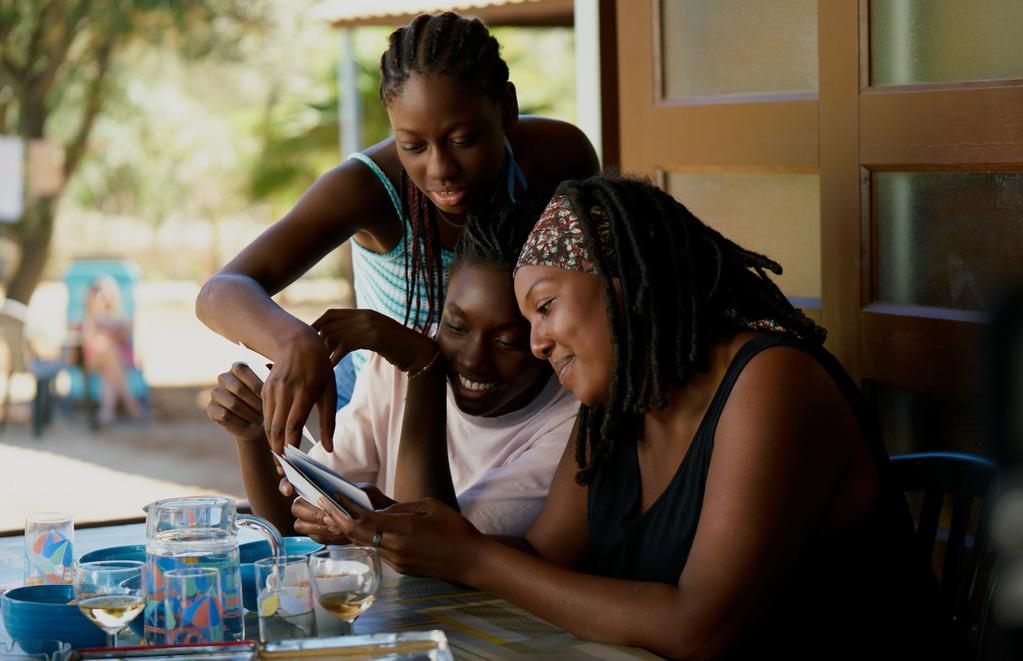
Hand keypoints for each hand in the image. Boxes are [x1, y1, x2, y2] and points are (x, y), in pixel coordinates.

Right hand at [207, 363, 264, 442]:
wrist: (256, 422)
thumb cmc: (266, 401)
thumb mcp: (272, 387)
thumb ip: (272, 375)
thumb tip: (272, 367)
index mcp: (238, 367)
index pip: (242, 370)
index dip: (256, 384)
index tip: (269, 397)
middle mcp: (224, 378)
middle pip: (238, 389)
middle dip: (255, 402)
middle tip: (266, 412)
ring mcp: (215, 393)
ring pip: (233, 404)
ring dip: (250, 414)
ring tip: (261, 420)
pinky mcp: (211, 409)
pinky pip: (225, 416)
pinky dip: (240, 422)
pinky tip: (250, 425)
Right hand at [260, 328, 335, 453]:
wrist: (296, 342)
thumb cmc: (319, 368)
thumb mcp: (330, 391)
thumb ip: (329, 421)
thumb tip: (329, 448)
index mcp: (304, 390)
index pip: (293, 424)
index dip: (291, 447)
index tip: (294, 464)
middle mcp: (284, 391)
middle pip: (277, 428)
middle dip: (279, 452)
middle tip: (284, 471)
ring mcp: (272, 390)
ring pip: (269, 424)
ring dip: (273, 444)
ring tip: (281, 461)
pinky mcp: (264, 390)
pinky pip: (265, 415)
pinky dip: (271, 431)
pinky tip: (277, 442)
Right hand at [286, 483, 394, 545]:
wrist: (379, 522)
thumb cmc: (370, 502)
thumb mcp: (368, 492)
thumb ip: (354, 492)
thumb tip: (337, 496)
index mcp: (317, 486)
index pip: (292, 483)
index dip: (286, 485)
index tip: (290, 490)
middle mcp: (312, 503)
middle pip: (296, 507)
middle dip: (310, 511)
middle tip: (326, 514)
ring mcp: (314, 520)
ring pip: (301, 524)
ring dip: (317, 525)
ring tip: (334, 524)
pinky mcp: (321, 535)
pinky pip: (314, 537)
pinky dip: (324, 535)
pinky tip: (337, 534)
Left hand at [312, 308, 436, 373]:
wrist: (420, 352)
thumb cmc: (399, 347)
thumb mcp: (379, 334)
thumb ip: (362, 331)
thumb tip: (341, 337)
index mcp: (365, 312)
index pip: (332, 313)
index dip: (317, 324)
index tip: (309, 338)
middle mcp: (366, 315)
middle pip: (330, 324)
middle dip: (318, 339)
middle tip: (312, 355)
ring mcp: (371, 325)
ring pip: (336, 335)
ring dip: (325, 350)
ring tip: (321, 363)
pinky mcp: (375, 338)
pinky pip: (346, 345)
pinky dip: (336, 356)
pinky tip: (332, 366)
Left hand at [319, 494, 483, 583]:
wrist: (471, 561)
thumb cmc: (455, 529)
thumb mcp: (430, 507)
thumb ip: (401, 507)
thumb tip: (380, 510)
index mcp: (403, 529)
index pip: (364, 520)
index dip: (344, 509)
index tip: (332, 497)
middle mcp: (395, 548)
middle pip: (358, 535)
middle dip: (340, 520)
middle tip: (327, 506)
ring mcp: (397, 561)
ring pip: (367, 544)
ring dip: (355, 530)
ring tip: (343, 514)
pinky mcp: (402, 568)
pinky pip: (381, 551)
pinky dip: (371, 539)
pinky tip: (371, 529)